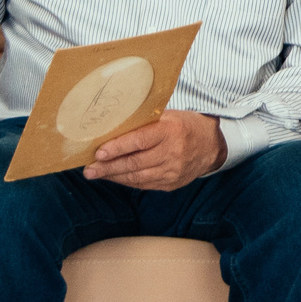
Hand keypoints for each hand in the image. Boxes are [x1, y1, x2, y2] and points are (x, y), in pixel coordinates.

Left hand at [86, 111, 226, 189]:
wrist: (212, 145)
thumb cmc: (185, 126)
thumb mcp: (168, 116)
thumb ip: (145, 122)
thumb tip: (112, 126)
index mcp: (170, 131)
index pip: (139, 141)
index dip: (117, 148)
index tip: (98, 152)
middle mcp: (172, 153)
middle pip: (135, 163)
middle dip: (108, 167)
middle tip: (89, 169)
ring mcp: (172, 171)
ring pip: (137, 177)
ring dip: (114, 176)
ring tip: (95, 174)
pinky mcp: (171, 184)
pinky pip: (144, 185)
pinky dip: (127, 182)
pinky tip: (114, 177)